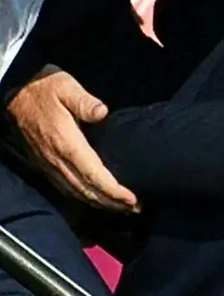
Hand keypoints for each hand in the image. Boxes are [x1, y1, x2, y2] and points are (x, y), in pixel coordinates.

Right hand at [6, 67, 136, 210]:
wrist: (15, 90)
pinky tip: (94, 198)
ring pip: (76, 191)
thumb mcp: (66, 86)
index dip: (113, 190)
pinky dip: (82, 196)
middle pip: (87, 189)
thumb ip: (84, 101)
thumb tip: (102, 112)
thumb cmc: (45, 87)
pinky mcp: (44, 163)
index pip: (93, 175)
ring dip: (99, 202)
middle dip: (111, 202)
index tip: (131, 199)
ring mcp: (49, 163)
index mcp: (66, 143)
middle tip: (135, 208)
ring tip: (121, 207)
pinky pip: (65, 186)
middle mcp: (57, 159)